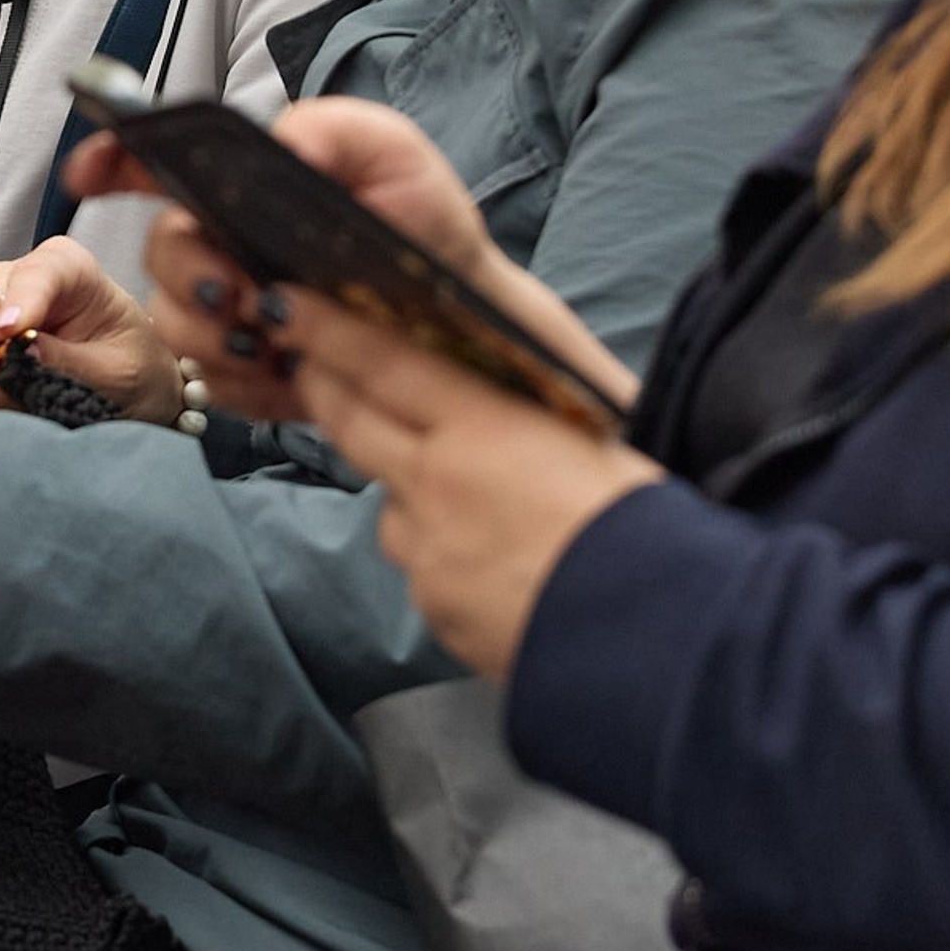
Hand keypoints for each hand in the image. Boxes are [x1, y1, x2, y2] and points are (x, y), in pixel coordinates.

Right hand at [0, 238, 181, 422]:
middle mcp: (8, 281)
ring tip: (17, 412)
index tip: (12, 336)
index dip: (17, 306)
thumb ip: (70, 362)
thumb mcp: (116, 373)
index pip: (29, 277)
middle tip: (19, 407)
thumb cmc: (131, 369)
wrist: (130, 390)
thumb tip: (18, 352)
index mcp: (62, 267)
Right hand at [86, 98, 596, 422]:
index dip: (112, 159)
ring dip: (216, 333)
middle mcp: (222, 246)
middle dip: (191, 273)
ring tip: (278, 341)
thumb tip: (284, 141)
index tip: (89, 173)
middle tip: (244, 293)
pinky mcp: (239, 374)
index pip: (156, 164)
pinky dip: (243, 382)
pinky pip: (207, 379)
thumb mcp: (397, 161)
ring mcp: (226, 311)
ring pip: (171, 320)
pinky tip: (290, 374)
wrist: (462, 331)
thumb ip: (342, 129)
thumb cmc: (426, 235)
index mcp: (242, 188)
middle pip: (159, 250)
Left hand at [271, 295, 661, 679]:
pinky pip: (420, 563)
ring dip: (399, 482)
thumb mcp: (595, 442)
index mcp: (482, 428)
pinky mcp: (434, 608)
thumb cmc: (650, 528)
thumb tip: (498, 395)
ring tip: (447, 482)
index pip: (384, 364)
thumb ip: (528, 416)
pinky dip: (436, 549)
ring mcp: (427, 552)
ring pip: (389, 500)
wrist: (663, 646)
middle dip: (326, 386)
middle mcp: (436, 484)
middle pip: (355, 422)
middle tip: (306, 359)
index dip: (329, 331)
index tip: (286, 304)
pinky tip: (483, 557)